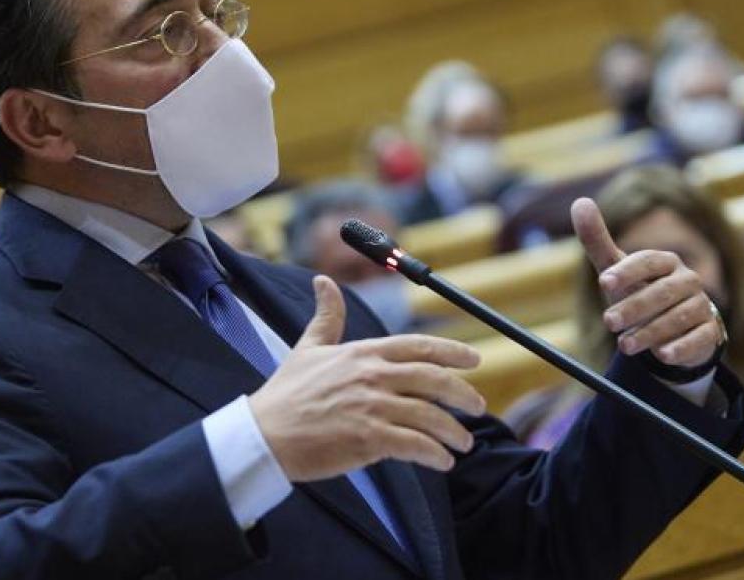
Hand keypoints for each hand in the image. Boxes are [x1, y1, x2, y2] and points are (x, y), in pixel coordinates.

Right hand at [248, 276, 485, 481]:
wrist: (264, 435)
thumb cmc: (285, 394)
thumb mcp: (308, 348)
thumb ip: (326, 317)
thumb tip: (324, 281)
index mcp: (363, 353)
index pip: (419, 347)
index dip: (452, 352)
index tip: (475, 359)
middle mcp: (372, 376)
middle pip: (434, 380)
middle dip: (464, 394)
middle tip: (479, 407)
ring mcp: (372, 407)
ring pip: (429, 416)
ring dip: (453, 432)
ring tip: (462, 444)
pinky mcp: (368, 438)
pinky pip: (414, 445)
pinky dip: (434, 454)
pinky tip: (442, 461)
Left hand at [570, 198, 723, 368]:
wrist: (672, 327)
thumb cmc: (639, 292)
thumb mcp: (616, 270)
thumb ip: (597, 241)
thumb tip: (580, 202)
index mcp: (666, 262)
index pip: (649, 261)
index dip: (627, 271)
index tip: (603, 282)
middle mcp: (688, 281)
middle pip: (663, 292)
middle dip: (634, 307)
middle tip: (608, 322)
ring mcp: (702, 306)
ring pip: (679, 317)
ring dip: (651, 332)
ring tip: (624, 345)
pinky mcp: (710, 332)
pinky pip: (699, 338)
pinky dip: (681, 347)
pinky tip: (663, 354)